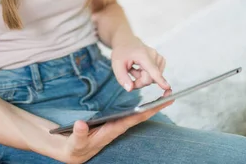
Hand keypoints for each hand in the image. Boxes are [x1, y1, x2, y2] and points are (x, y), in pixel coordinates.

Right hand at [46, 90, 173, 163]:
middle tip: (171, 94)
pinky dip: (141, 107)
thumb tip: (81, 124)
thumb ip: (78, 135)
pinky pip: (131, 114)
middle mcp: (118, 127)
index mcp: (112, 131)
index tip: (161, 103)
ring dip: (151, 106)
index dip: (148, 111)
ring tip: (165, 94)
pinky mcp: (114, 123)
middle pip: (141, 116)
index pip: (133, 119)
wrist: (74, 151)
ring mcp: (117, 125)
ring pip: (137, 114)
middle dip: (156, 106)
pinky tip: (148, 102)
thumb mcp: (75, 143)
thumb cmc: (76, 147)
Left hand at [110, 35, 170, 91]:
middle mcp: (153, 55)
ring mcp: (158, 57)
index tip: (167, 87)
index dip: (160, 80)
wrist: (126, 42)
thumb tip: (130, 89)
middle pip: (150, 79)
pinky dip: (147, 75)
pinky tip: (141, 68)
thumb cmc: (121, 52)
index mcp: (143, 55)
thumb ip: (122, 78)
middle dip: (139, 82)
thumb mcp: (116, 65)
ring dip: (142, 78)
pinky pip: (155, 75)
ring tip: (135, 69)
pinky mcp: (161, 60)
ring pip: (153, 78)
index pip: (152, 70)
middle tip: (129, 76)